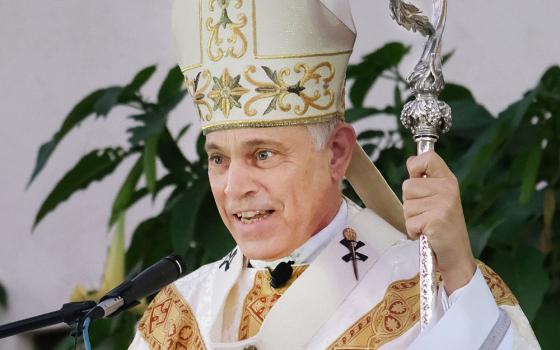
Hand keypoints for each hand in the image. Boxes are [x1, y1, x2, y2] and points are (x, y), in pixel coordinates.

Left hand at [402, 151, 475, 293]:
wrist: (456, 254)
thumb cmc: (443, 226)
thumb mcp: (440, 197)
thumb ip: (426, 180)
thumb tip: (411, 161)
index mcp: (448, 181)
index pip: (428, 158)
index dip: (415, 165)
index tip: (417, 177)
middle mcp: (447, 189)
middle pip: (408, 185)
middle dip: (411, 202)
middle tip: (426, 214)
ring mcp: (443, 205)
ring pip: (406, 205)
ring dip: (412, 218)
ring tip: (428, 224)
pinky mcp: (436, 220)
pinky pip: (409, 221)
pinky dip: (413, 230)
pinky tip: (427, 233)